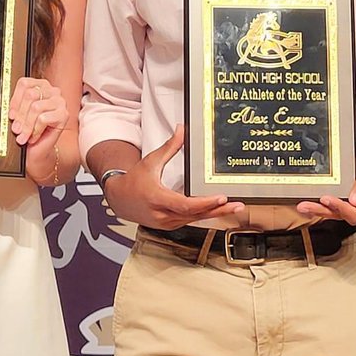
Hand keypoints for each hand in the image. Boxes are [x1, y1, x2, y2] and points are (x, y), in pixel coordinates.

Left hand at [9, 77, 67, 146]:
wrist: (39, 150)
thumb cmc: (29, 131)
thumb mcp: (20, 115)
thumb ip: (16, 106)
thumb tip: (7, 105)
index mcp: (40, 86)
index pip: (25, 84)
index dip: (15, 100)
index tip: (11, 115)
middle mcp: (52, 91)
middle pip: (31, 94)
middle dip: (20, 115)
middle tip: (16, 129)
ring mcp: (60, 102)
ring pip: (36, 107)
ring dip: (27, 125)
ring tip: (23, 136)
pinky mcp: (64, 115)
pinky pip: (43, 118)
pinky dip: (35, 130)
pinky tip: (33, 137)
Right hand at [104, 124, 243, 228]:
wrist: (119, 199)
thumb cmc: (133, 182)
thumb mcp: (151, 162)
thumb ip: (169, 147)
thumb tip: (181, 130)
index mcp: (157, 198)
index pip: (186, 205)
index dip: (205, 203)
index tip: (221, 198)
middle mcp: (163, 214)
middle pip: (195, 215)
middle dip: (219, 210)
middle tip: (237, 205)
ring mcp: (166, 222)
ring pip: (195, 220)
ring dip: (215, 214)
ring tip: (234, 207)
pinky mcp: (170, 225)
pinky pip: (190, 220)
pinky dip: (205, 215)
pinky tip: (219, 210)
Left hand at [295, 141, 355, 224]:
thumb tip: (355, 201)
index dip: (341, 208)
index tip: (326, 199)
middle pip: (342, 216)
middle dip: (323, 211)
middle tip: (306, 205)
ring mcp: (352, 206)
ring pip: (334, 213)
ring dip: (317, 210)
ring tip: (303, 206)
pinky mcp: (343, 202)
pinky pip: (330, 208)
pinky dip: (319, 206)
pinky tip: (308, 204)